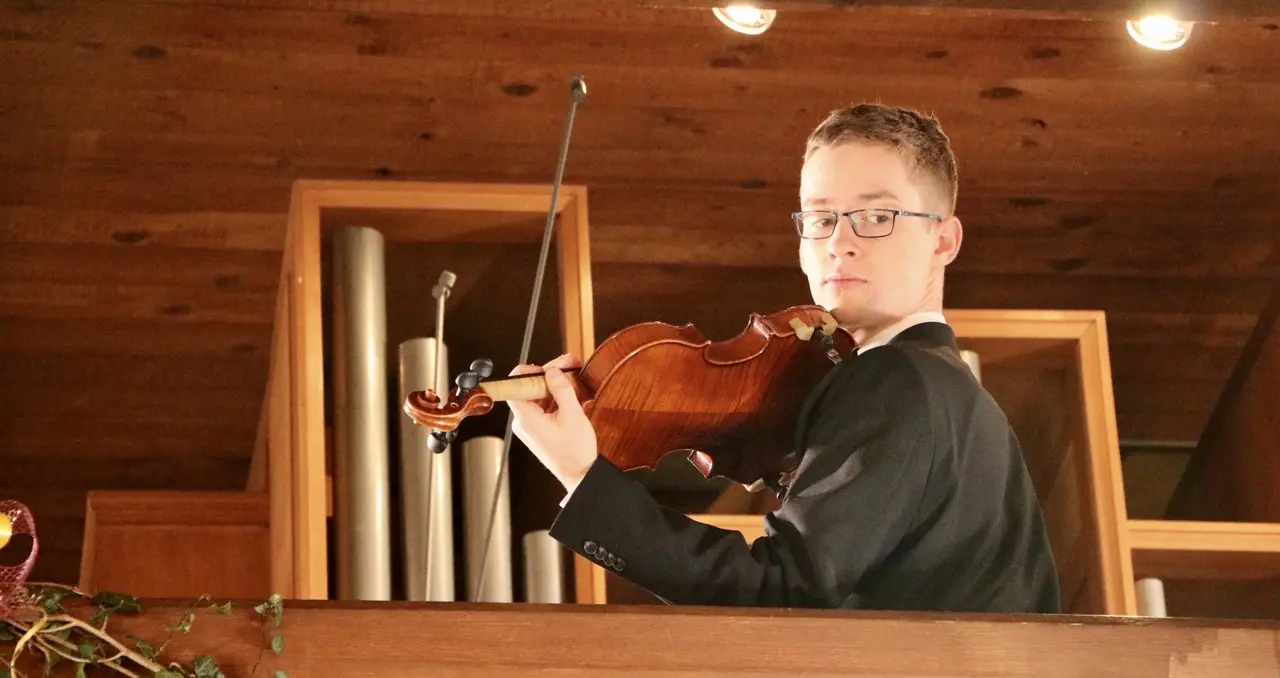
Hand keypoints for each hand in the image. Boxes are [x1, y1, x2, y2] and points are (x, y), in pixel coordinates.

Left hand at [507, 353, 598, 491]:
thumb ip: (561, 389)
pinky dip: (557, 399)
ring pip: (538, 397)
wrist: (581, 474)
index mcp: (526, 418)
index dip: (529, 372)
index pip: (514, 385)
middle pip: (529, 388)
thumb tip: (553, 371)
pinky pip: (544, 407)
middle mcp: (524, 421)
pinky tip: (573, 395)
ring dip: (556, 387)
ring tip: (574, 379)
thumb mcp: (573, 414)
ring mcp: (531, 426)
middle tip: (569, 366)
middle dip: (550, 376)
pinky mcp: (539, 429)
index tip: (547, 368)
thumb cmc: (576, 451)